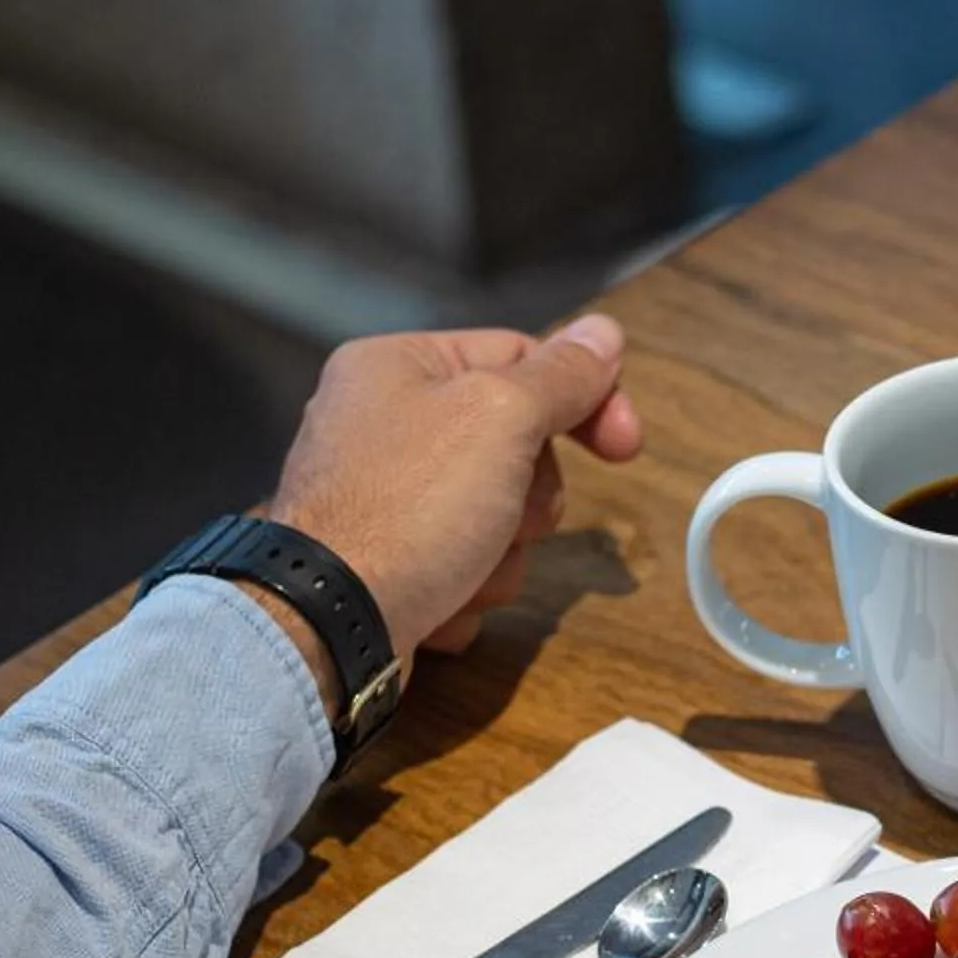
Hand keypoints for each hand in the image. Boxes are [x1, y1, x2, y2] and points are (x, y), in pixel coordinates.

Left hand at [263, 316, 643, 666]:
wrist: (330, 624)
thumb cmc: (412, 507)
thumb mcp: (501, 418)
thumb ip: (560, 376)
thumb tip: (606, 332)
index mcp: (399, 366)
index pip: (520, 356)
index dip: (584, 398)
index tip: (627, 448)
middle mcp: (381, 424)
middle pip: (512, 446)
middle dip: (528, 500)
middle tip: (510, 518)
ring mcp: (379, 501)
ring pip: (493, 517)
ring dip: (500, 556)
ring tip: (463, 571)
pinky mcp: (382, 567)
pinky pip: (458, 568)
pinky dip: (462, 590)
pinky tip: (438, 600)